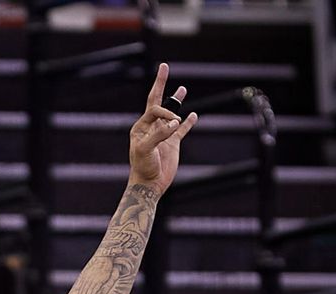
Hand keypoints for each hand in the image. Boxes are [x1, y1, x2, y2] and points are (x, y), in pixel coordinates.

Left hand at [129, 63, 197, 195]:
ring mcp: (162, 134)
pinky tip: (194, 116)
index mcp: (140, 127)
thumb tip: (175, 122)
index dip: (165, 113)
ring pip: (171, 113)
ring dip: (176, 101)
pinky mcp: (172, 143)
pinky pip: (182, 130)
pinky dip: (188, 123)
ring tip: (182, 89)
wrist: (149, 184)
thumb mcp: (145, 150)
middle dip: (161, 84)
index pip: (155, 109)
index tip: (172, 126)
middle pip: (157, 101)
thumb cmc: (143, 167)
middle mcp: (150, 127)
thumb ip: (158, 134)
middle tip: (164, 67)